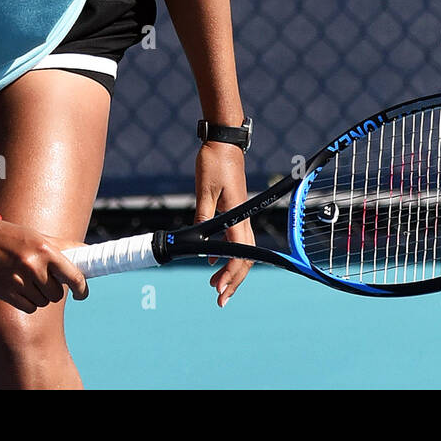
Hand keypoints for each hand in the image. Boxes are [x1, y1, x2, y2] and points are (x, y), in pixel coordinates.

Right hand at [0, 219, 89, 312]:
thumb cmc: (15, 237)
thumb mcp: (41, 238)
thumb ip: (66, 247)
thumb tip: (89, 252)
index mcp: (46, 250)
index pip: (74, 277)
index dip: (82, 289)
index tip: (82, 295)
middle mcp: (34, 266)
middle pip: (58, 294)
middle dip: (54, 289)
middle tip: (44, 279)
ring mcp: (19, 281)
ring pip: (43, 302)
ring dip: (40, 295)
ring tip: (29, 279)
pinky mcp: (6, 293)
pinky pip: (29, 307)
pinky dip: (29, 302)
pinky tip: (21, 288)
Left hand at [195, 141, 253, 306]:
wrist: (223, 142)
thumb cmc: (214, 162)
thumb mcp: (205, 189)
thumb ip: (203, 215)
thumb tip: (196, 241)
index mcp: (236, 215)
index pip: (238, 254)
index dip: (230, 275)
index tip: (219, 291)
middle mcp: (241, 218)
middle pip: (244, 258)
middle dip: (233, 280)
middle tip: (219, 299)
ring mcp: (239, 215)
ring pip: (240, 250)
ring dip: (229, 269)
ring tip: (214, 284)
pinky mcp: (233, 210)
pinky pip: (233, 239)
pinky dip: (225, 253)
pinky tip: (212, 260)